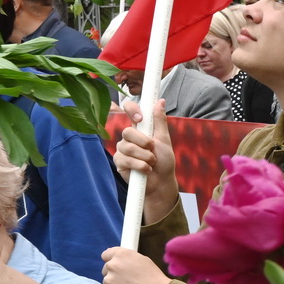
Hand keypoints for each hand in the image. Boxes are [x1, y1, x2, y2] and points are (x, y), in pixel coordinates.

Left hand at [102, 246, 170, 283]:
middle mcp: (113, 264)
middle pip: (106, 268)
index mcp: (121, 254)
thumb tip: (116, 258)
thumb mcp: (142, 260)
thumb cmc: (153, 277)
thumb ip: (127, 257)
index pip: (106, 254)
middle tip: (126, 279)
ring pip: (107, 281)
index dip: (111, 260)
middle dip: (113, 273)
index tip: (116, 265)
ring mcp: (109, 279)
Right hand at [111, 99, 180, 224]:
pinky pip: (126, 160)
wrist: (161, 182)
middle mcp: (129, 137)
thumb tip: (160, 101)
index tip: (141, 118)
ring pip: (127, 147)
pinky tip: (145, 170)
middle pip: (128, 131)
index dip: (132, 110)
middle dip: (144, 142)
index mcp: (140, 128)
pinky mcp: (119, 162)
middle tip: (153, 150)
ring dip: (145, 156)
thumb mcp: (164, 139)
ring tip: (151, 163)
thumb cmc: (164, 161)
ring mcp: (122, 149)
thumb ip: (159, 121)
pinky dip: (140, 165)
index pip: (130, 110)